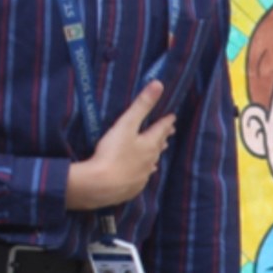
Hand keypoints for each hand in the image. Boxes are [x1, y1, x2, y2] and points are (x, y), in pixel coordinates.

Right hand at [66, 81, 174, 210]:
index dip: (166, 121)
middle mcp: (149, 160)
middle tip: (170, 132)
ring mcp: (141, 176)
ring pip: (151, 163)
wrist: (100, 186)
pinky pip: (142, 178)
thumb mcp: (126, 124)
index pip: (161, 129)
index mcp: (149, 144)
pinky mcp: (132, 188)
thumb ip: (142, 105)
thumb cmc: (112, 153)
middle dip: (163, 137)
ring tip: (158, 152)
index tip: (172, 117)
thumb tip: (158, 84)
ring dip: (155, 155)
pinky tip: (143, 174)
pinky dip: (144, 172)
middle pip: (158, 146)